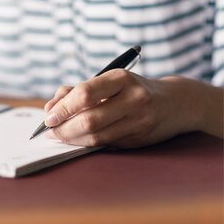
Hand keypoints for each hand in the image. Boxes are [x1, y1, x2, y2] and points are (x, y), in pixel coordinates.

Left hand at [43, 70, 215, 147]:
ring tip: (59, 136)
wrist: (175, 102)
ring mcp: (139, 121)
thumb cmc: (131, 89)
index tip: (48, 117)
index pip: (85, 94)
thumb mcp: (108, 81)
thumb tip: (50, 107)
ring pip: (96, 137)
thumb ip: (76, 91)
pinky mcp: (138, 139)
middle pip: (89, 120)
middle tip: (50, 131)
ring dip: (72, 139)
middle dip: (64, 128)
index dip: (63, 108)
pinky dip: (86, 143)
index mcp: (121, 79)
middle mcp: (133, 99)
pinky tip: (77, 140)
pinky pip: (105, 144)